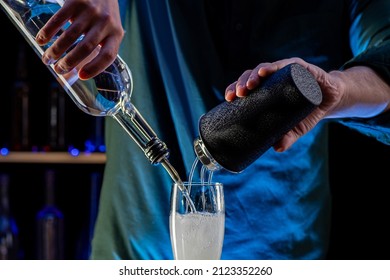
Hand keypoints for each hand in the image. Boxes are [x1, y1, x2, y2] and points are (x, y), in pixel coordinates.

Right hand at [35, 0, 123, 79]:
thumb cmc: (104, 14)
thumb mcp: (110, 30)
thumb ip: (100, 45)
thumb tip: (78, 68)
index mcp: (116, 34)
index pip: (108, 55)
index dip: (95, 68)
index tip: (81, 76)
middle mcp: (105, 23)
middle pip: (86, 47)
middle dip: (69, 62)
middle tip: (58, 70)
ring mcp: (91, 12)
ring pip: (70, 36)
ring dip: (56, 50)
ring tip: (48, 59)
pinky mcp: (76, 1)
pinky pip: (58, 19)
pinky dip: (48, 32)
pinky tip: (41, 41)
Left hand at [224, 57, 389, 151]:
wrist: (330, 98)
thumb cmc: (307, 111)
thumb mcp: (296, 127)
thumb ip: (287, 136)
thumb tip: (277, 148)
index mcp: (266, 90)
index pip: (245, 88)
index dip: (234, 90)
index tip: (228, 99)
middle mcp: (273, 78)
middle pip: (251, 77)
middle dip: (242, 84)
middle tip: (238, 94)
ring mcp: (285, 70)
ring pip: (264, 69)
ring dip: (254, 75)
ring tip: (249, 85)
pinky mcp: (299, 67)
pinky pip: (285, 65)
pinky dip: (274, 67)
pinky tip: (265, 71)